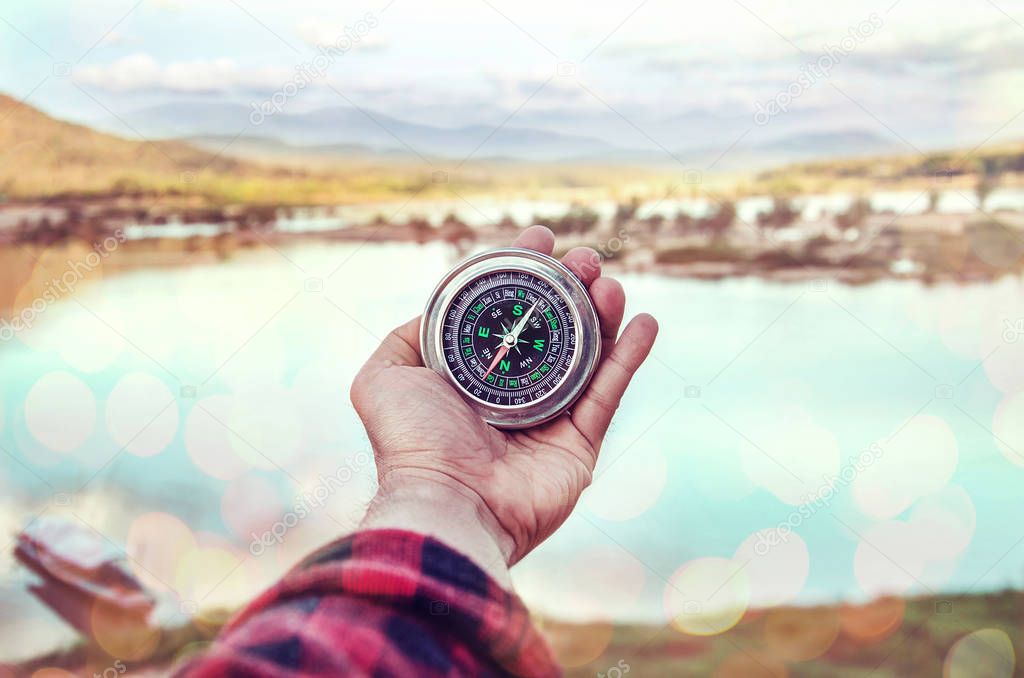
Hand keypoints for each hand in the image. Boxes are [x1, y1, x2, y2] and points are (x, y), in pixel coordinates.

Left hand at [351, 226, 657, 582]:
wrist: (447, 501)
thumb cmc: (412, 441)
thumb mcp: (385, 375)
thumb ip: (405, 337)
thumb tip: (434, 308)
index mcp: (473, 373)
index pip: (506, 311)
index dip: (526, 271)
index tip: (542, 238)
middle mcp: (514, 391)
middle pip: (554, 326)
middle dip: (571, 286)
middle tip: (584, 259)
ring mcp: (550, 417)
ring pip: (588, 353)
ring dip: (603, 312)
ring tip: (609, 283)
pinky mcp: (581, 443)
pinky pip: (611, 392)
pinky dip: (631, 356)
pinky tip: (645, 322)